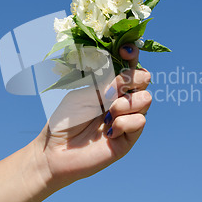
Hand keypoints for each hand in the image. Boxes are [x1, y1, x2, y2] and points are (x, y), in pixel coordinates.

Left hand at [32, 44, 151, 187]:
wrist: (56, 150)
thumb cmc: (66, 119)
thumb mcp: (83, 94)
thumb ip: (105, 83)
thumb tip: (125, 75)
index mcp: (110, 85)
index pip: (129, 65)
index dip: (132, 55)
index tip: (126, 51)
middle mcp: (122, 99)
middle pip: (145, 79)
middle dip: (133, 78)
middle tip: (113, 88)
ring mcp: (127, 118)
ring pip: (146, 99)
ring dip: (126, 103)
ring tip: (107, 113)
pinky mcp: (129, 138)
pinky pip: (140, 121)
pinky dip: (124, 123)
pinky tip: (108, 132)